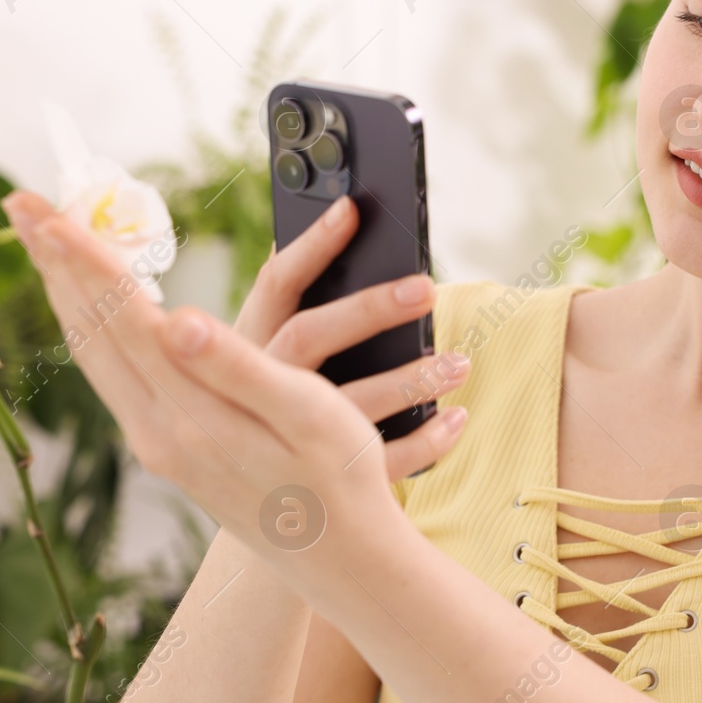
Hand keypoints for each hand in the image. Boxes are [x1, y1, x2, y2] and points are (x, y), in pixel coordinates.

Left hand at [0, 188, 429, 555]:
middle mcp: (159, 430)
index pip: (125, 318)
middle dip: (54, 262)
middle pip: (91, 330)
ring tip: (43, 245)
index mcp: (193, 414)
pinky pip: (113, 375)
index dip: (86, 258)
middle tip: (19, 205)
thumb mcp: (307, 417)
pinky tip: (96, 312)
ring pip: (94, 354)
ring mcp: (158, 443)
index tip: (47, 210)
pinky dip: (93, 328)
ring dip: (66, 293)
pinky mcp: (168, 450)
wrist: (340, 561)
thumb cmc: (340, 482)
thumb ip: (239, 367)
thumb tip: (178, 321)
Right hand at [231, 193, 470, 479]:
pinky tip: (456, 417)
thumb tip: (336, 220)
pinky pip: (380, 463)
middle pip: (311, 337)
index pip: (275, 285)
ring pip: (350, 406)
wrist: (242, 493)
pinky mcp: (323, 480)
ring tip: (459, 362)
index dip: (312, 246)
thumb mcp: (253, 348)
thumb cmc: (256, 399)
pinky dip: (424, 442)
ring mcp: (287, 436)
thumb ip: (288, 297)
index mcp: (243, 346)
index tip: (351, 210)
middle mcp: (259, 388)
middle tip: (426, 288)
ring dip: (410, 380)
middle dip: (369, 310)